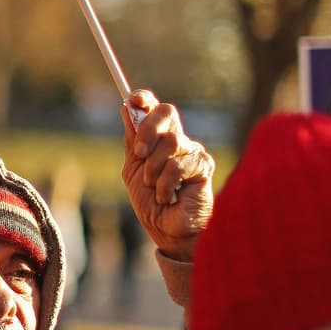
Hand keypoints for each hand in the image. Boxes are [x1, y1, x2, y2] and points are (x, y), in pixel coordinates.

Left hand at [121, 90, 213, 261]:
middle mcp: (177, 140)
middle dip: (147, 130)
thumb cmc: (151, 202)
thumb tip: (126, 107)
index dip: (144, 99)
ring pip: (170, 141)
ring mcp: (192, 151)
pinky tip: (167, 196)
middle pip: (166, 111)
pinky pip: (179, 164)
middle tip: (138, 153)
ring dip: (153, 168)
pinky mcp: (204, 166)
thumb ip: (132, 141)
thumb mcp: (133, 170)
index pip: (154, 108)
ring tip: (153, 187)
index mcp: (158, 139)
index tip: (132, 100)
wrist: (166, 230)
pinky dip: (165, 184)